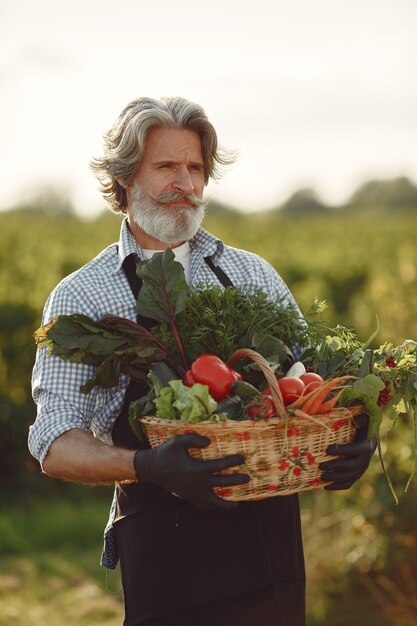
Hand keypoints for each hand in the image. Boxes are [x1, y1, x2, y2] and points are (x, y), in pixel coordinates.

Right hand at [134, 433, 249, 508]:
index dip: (233, 461)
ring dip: (227, 503)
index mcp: (197, 468)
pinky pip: (204, 505)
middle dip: (237, 480)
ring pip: (214, 501)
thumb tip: (210, 442)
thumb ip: (195, 439)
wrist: (152, 468)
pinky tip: (219, 505)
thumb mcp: (179, 440)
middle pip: (223, 483)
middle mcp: (197, 483)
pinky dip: (213, 507)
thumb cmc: (166, 453)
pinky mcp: (189, 497)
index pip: (220, 465)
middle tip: (248, 478)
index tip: (242, 458)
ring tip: (237, 503)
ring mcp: (193, 493)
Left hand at [319, 414, 376, 490]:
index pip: (354, 450)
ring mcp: (361, 468)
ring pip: (349, 477)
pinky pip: (349, 483)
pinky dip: (338, 486)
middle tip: (321, 466)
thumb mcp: (363, 420)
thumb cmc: (362, 427)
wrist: (369, 439)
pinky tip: (326, 487)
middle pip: (351, 466)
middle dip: (336, 466)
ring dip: (335, 478)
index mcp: (366, 446)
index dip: (341, 450)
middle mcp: (366, 460)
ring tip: (322, 476)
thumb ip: (360, 419)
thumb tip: (356, 419)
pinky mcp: (357, 474)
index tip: (327, 449)